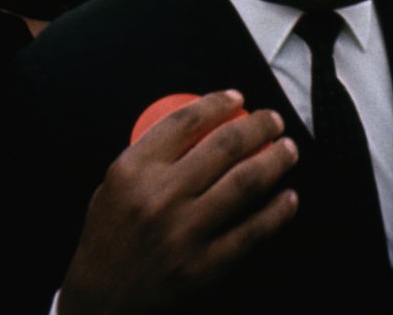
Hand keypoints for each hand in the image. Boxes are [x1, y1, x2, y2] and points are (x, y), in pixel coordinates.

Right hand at [58, 90, 298, 314]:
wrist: (102, 297)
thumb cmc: (111, 233)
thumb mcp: (114, 183)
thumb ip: (151, 153)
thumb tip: (202, 119)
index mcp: (133, 171)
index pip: (185, 122)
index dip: (218, 103)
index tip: (238, 97)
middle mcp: (160, 198)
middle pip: (224, 147)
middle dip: (259, 126)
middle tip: (274, 120)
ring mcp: (184, 233)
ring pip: (245, 184)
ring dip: (275, 161)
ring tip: (289, 150)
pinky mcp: (204, 265)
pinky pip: (252, 232)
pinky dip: (277, 212)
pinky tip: (290, 197)